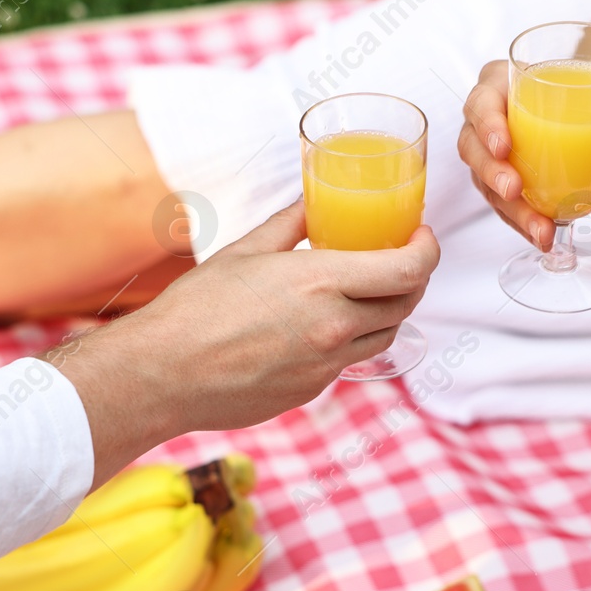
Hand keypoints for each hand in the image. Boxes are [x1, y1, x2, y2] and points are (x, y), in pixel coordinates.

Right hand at [50, 200, 439, 483]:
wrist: (163, 375)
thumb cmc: (195, 308)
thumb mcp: (246, 250)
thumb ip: (292, 224)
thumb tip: (316, 200)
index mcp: (322, 284)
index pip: (409, 269)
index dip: (428, 250)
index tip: (421, 235)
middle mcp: (334, 329)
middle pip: (406, 304)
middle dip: (413, 278)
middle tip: (401, 258)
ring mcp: (326, 365)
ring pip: (385, 336)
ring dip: (387, 311)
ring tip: (367, 290)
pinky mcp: (312, 390)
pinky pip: (349, 361)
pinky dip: (349, 339)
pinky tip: (322, 325)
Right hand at [457, 59, 590, 250]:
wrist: (565, 110)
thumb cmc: (567, 97)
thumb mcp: (588, 99)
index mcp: (497, 88)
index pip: (480, 103)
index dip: (487, 124)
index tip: (505, 146)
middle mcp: (483, 122)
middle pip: (473, 149)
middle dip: (492, 173)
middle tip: (515, 191)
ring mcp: (487, 156)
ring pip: (486, 184)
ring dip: (512, 211)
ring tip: (540, 230)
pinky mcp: (496, 182)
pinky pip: (503, 206)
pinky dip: (523, 223)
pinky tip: (545, 237)